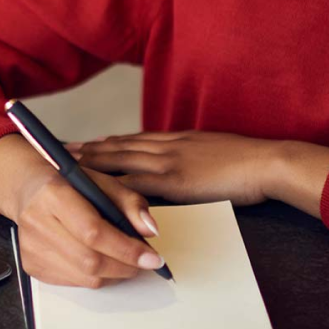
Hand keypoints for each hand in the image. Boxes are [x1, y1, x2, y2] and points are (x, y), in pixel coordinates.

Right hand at [0, 134, 165, 288]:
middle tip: (145, 262)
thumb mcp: (101, 181)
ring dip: (114, 274)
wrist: (28, 188)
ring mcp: (31, 247)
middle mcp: (37, 223)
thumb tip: (150, 230)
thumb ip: (129, 202)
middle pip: (90, 260)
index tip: (153, 257)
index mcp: (53, 194)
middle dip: (126, 266)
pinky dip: (96, 276)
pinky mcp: (31, 265)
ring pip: (84, 277)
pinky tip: (103, 261)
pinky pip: (73, 282)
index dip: (127, 249)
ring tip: (127, 262)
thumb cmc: (68, 183)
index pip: (93, 232)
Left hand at [69, 131, 319, 207]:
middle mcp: (168, 146)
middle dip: (89, 149)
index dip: (109, 142)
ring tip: (66, 163)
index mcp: (178, 140)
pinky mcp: (173, 180)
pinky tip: (94, 189)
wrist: (267, 162)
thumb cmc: (250, 162)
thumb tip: (185, 169)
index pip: (136, 139)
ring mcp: (168, 162)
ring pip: (119, 159)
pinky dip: (111, 186)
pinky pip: (134, 184)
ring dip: (90, 161)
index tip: (88, 143)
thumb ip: (195, 158)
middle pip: (119, 146)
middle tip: (61, 150)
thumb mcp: (215, 153)